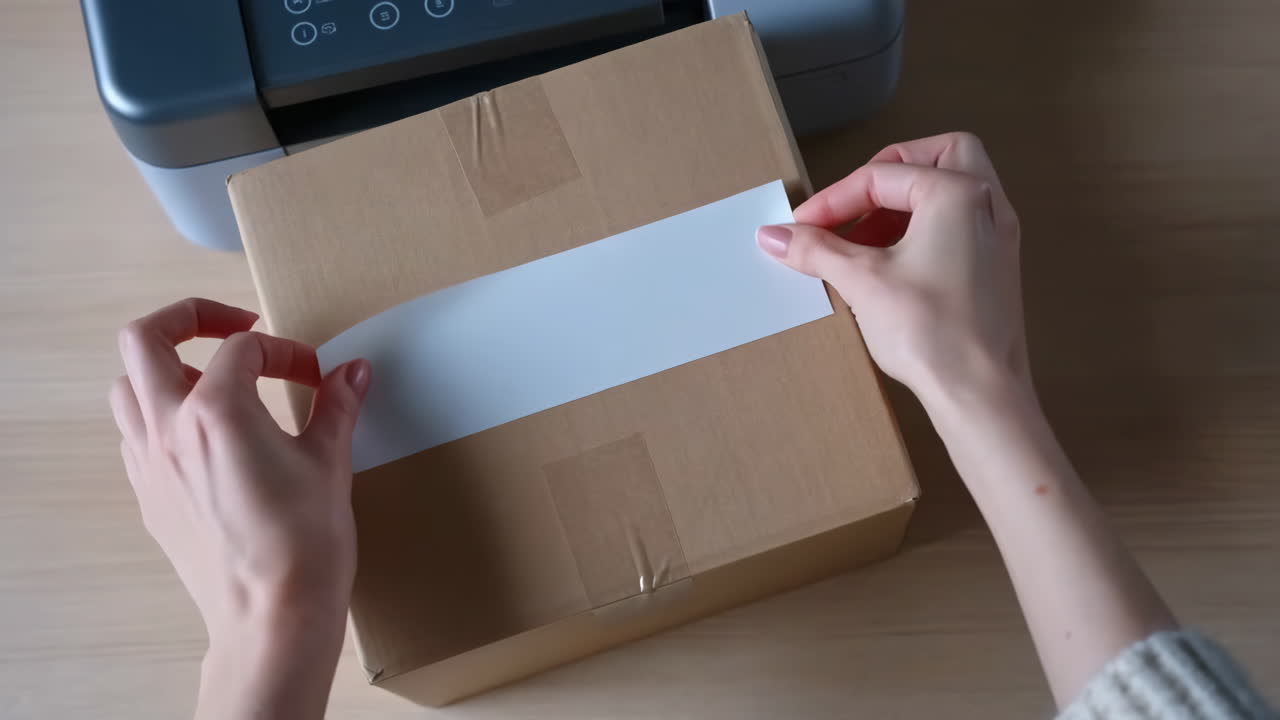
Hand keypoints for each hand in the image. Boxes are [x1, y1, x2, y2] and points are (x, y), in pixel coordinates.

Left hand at [108, 298, 369, 719]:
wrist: (272, 616)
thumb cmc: (302, 544)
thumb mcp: (330, 462)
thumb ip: (336, 405)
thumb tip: (353, 372)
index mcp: (216, 410)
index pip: (244, 348)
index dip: (286, 352)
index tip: (315, 374)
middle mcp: (169, 429)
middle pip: (146, 340)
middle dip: (189, 318)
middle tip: (235, 326)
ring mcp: (150, 465)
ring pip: (128, 387)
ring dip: (165, 368)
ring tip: (214, 380)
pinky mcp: (150, 497)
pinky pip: (135, 436)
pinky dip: (162, 416)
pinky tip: (206, 435)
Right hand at [757, 132, 1026, 399]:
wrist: (980, 394)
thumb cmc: (930, 331)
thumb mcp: (862, 282)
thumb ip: (816, 249)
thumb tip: (772, 235)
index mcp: (957, 193)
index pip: (881, 177)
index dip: (833, 200)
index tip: (799, 227)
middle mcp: (987, 204)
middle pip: (941, 155)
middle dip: (890, 172)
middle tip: (854, 202)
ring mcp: (998, 236)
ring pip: (954, 188)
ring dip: (906, 202)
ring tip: (864, 240)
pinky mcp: (997, 267)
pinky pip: (960, 223)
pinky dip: (924, 227)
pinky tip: (891, 263)